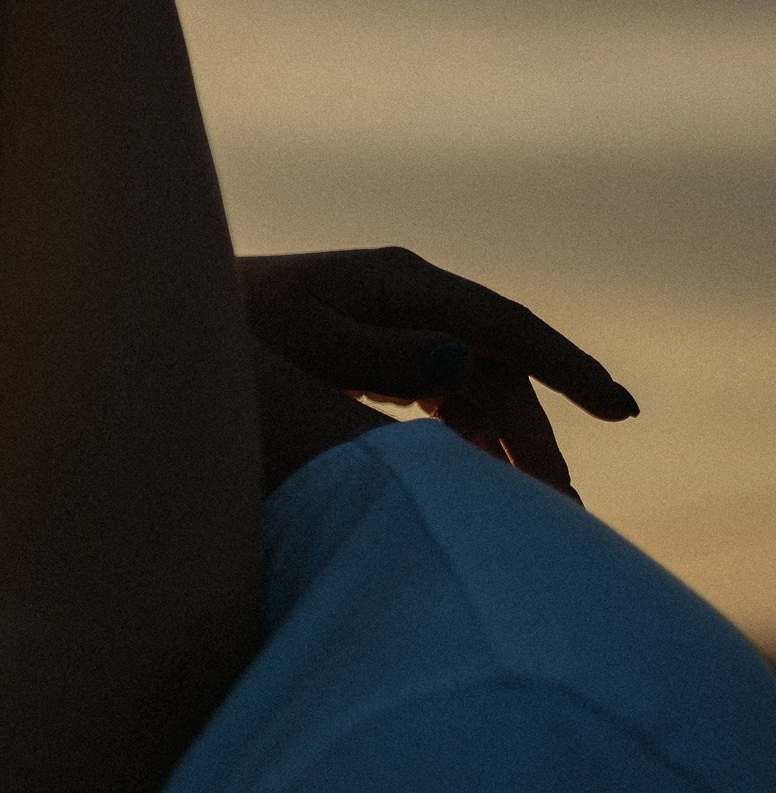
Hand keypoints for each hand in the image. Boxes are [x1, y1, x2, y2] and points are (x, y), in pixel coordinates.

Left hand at [241, 248, 636, 499]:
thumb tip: (466, 364)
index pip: (504, 325)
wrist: (176, 317)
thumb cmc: (234, 328)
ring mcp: (398, 325)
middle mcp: (411, 298)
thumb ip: (383, 355)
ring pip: (476, 388)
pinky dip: (464, 438)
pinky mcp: (381, 354)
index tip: (616, 408)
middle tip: (562, 504)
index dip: (566, 367)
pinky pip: (443, 397)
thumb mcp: (304, 345)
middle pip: (497, 368)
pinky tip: (478, 482)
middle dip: (535, 434)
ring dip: (504, 443)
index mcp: (401, 283)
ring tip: (531, 509)